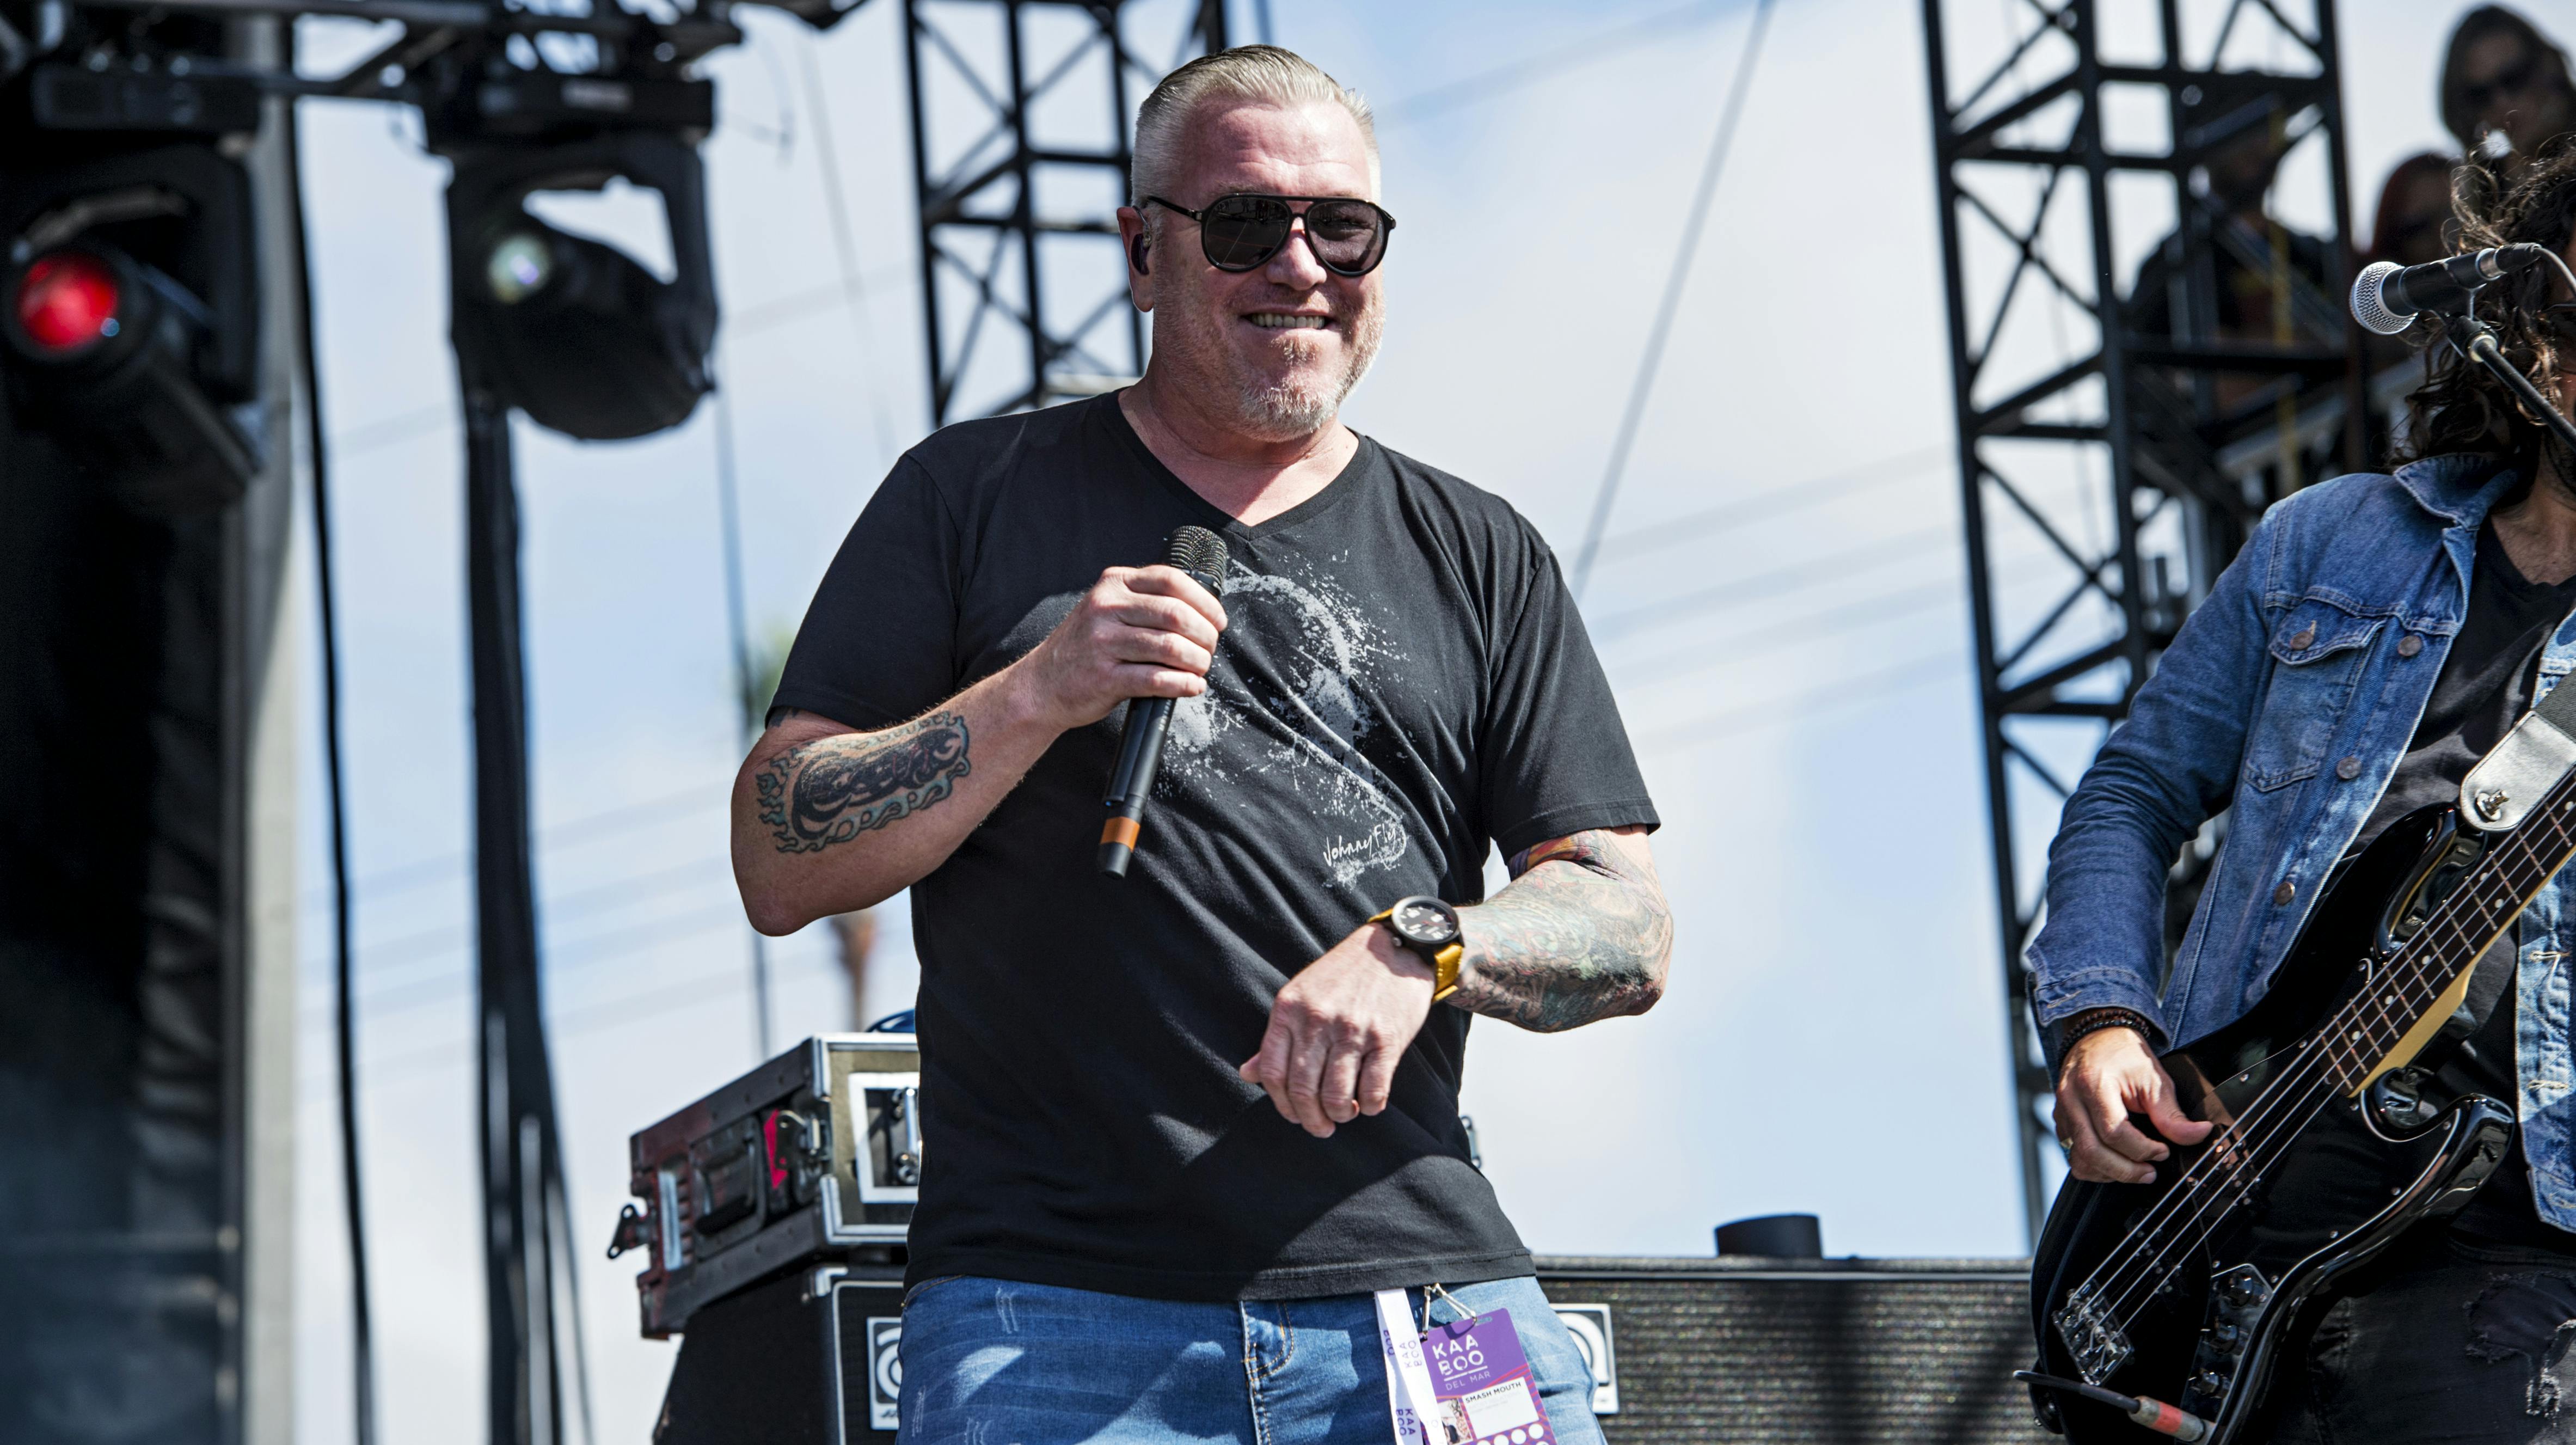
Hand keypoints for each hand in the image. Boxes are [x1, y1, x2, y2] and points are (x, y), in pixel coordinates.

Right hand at [1014, 565, 1226, 730]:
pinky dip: (1183, 685)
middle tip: (1210, 649)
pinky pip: (1157, 679)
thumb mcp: (1107, 609)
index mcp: (1113, 584)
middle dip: (1205, 635)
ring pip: (1170, 647)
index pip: (1172, 580)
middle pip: (1176, 614)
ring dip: (1197, 661)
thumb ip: (1144, 602)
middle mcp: (1106, 608)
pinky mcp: (1104, 677)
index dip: (1205, 602)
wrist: (1041, 685)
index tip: (1218, 621)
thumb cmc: (1084, 648)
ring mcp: (1103, 643)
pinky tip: (1191, 686)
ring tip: (1201, 669)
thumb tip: (1201, 612)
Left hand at [1239, 925, 1434, 1137]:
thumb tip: (1248, 1075)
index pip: (1272, 1072)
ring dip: (1339, 1116)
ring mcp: (1353, 1030)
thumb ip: (1276, 1038)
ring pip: (1336, 1096)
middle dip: (1310, 1120)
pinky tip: (1368, 1103)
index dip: (1281, 1103)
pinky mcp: (1387, 1039)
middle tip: (1320, 1128)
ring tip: (1344, 1114)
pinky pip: (1373, 1090)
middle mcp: (1317, 1020)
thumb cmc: (1342, 977)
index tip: (1293, 1114)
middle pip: (1302, 1090)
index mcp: (1289, 1010)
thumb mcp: (1300, 997)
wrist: (1393, 950)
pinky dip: (1369, 1107)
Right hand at [2056, 1026, 2211, 1183]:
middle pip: (2092, 1151)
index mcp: (2094, 1084)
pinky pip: (2073, 1155)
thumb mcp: (2155, 1080)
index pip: (2114, 1132)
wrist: (2098, 1038)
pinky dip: (2095, 1166)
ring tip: (2135, 1170)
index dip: (2143, 1150)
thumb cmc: (2126, 1056)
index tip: (2163, 1152)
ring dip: (2109, 1173)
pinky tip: (2116, 1162)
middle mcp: (2071, 1099)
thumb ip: (2172, 1115)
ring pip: (2079, 1159)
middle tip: (2150, 1173)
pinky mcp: (2061, 1121)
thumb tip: (2200, 1135)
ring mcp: (2062, 1112)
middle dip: (2126, 1171)